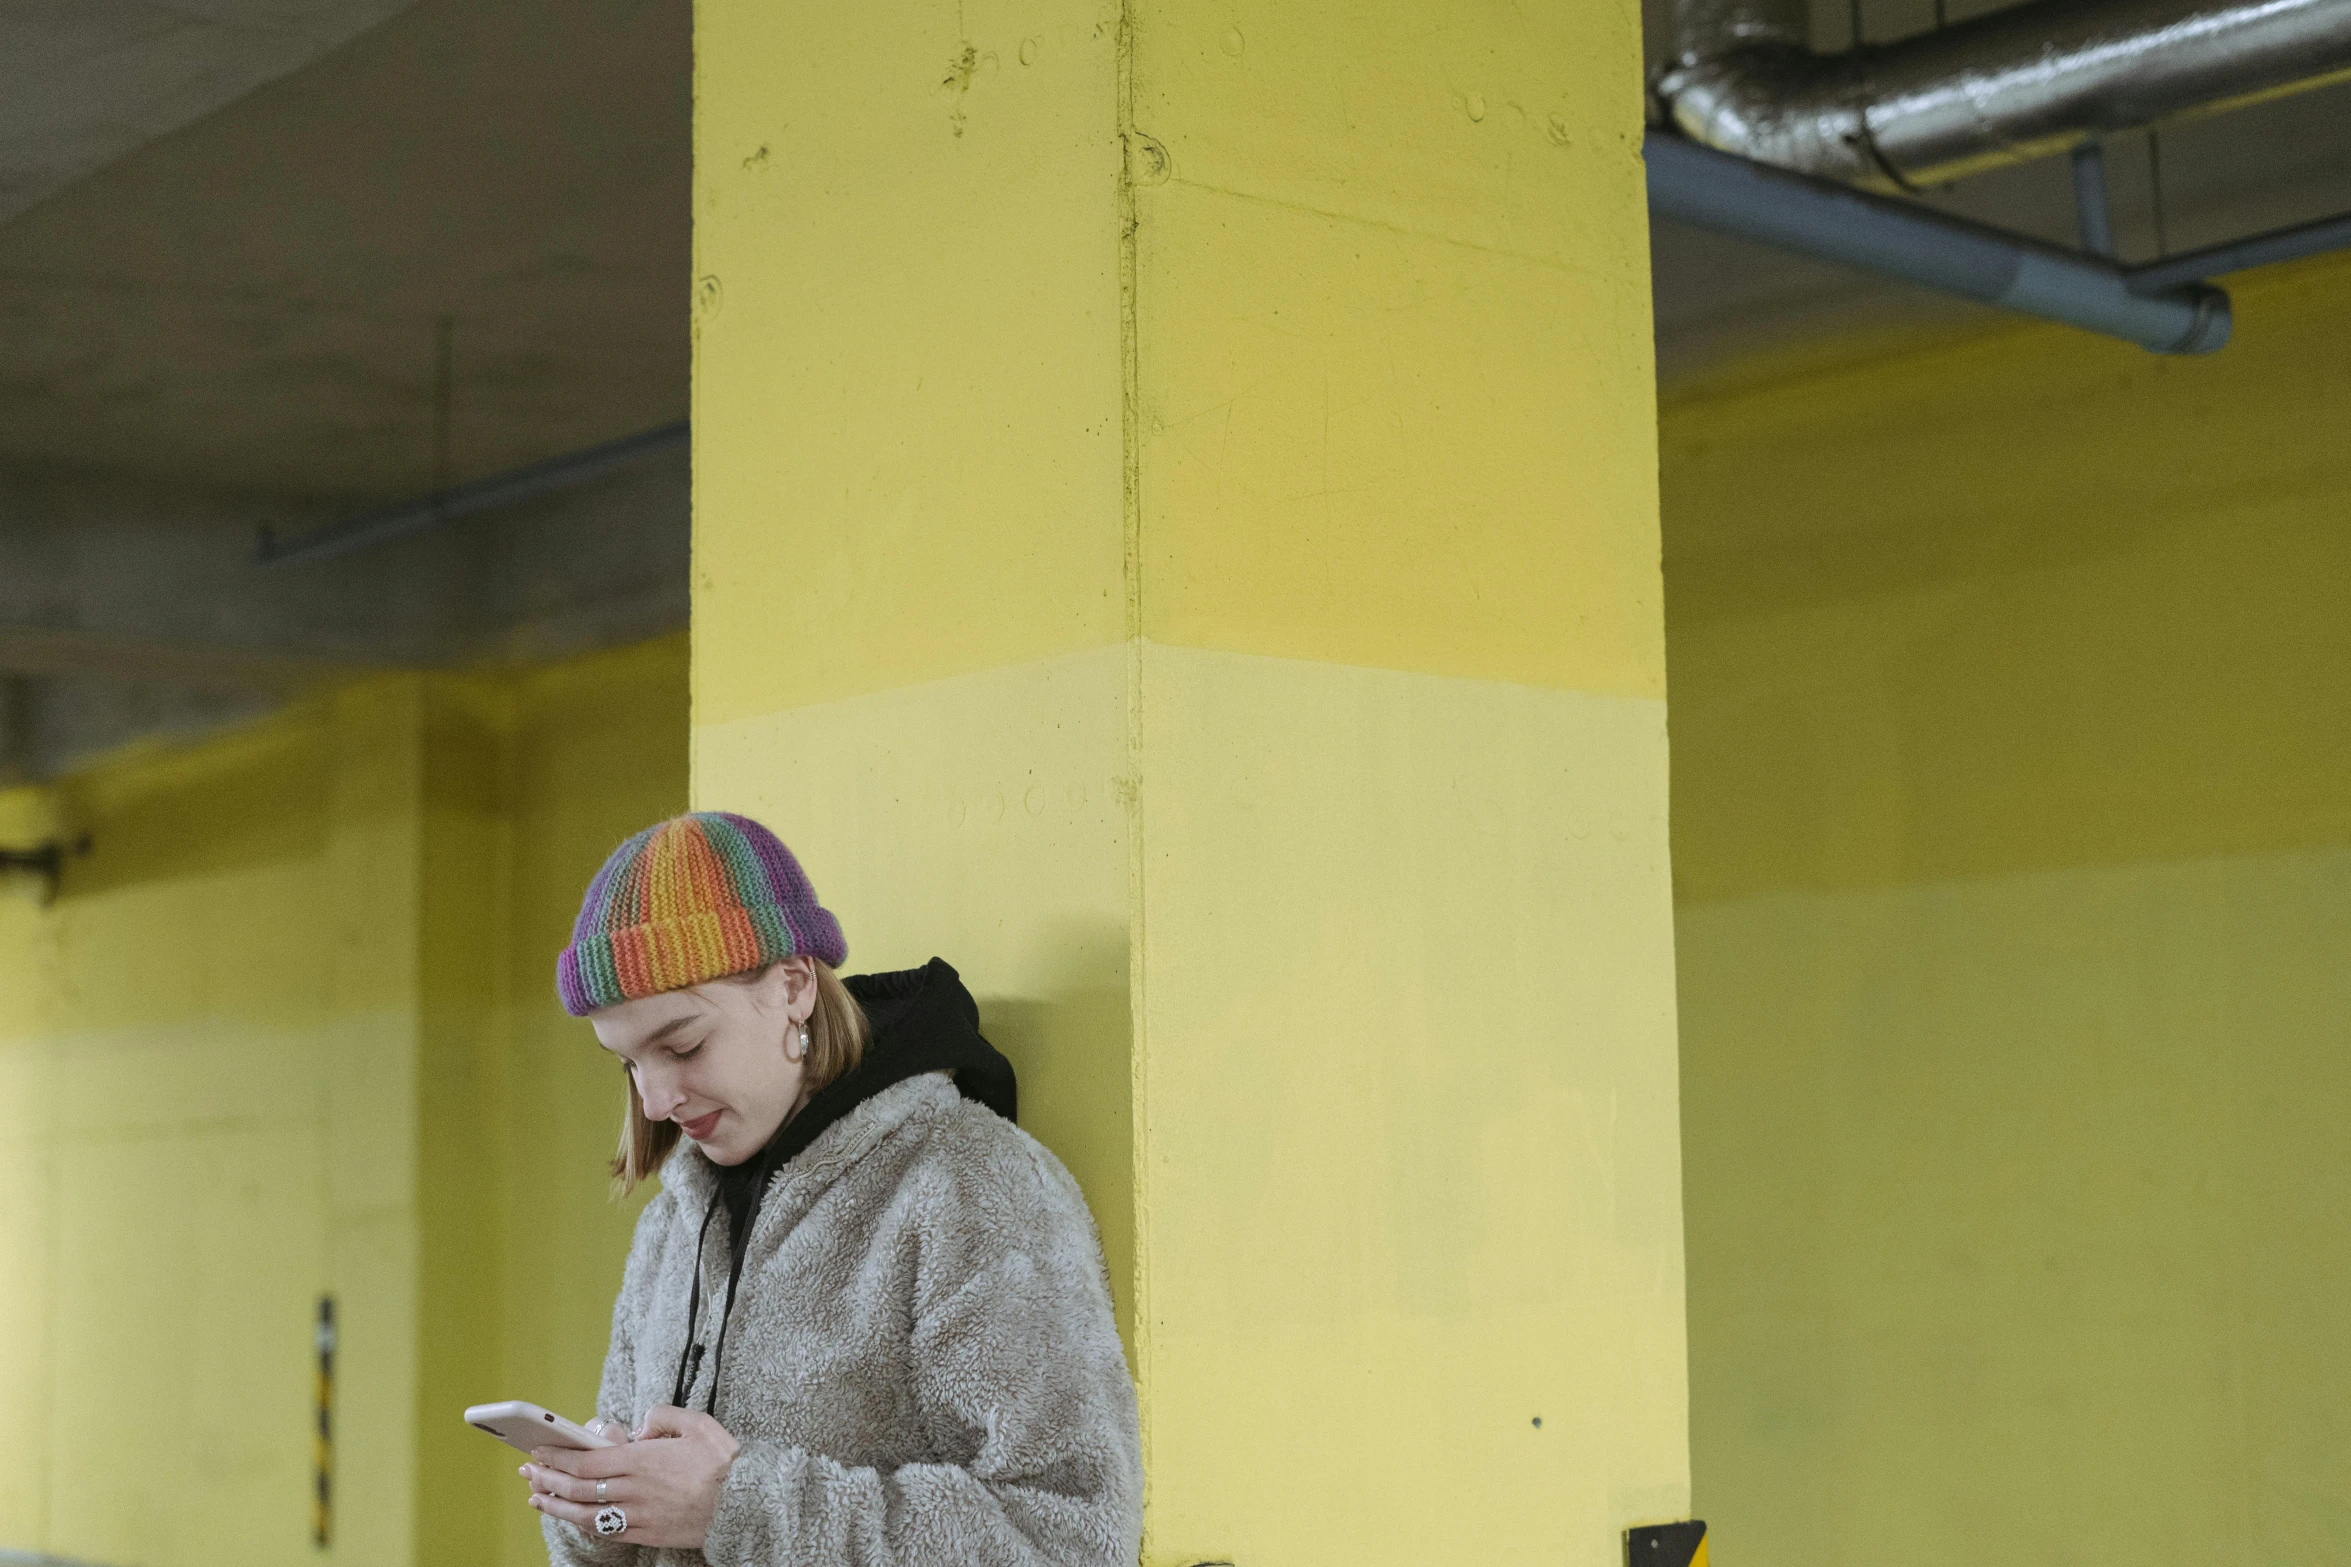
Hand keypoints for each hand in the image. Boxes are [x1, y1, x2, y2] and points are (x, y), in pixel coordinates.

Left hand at [524, 1406, 741, 1548]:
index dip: (557, 1458)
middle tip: (529, 1474)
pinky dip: (585, 1525)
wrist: (746, 1503)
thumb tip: (641, 1426)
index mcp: (642, 1460)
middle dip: (547, 1481)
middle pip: (578, 1489)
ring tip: (538, 1501)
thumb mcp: (698, 1422)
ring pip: (586, 1515)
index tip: (539, 1452)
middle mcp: (634, 1490)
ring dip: (557, 1508)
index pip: (585, 1462)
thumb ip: (663, 1415)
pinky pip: (608, 1531)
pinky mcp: (648, 1534)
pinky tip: (575, 1519)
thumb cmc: (724, 1462)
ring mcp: (639, 1516)